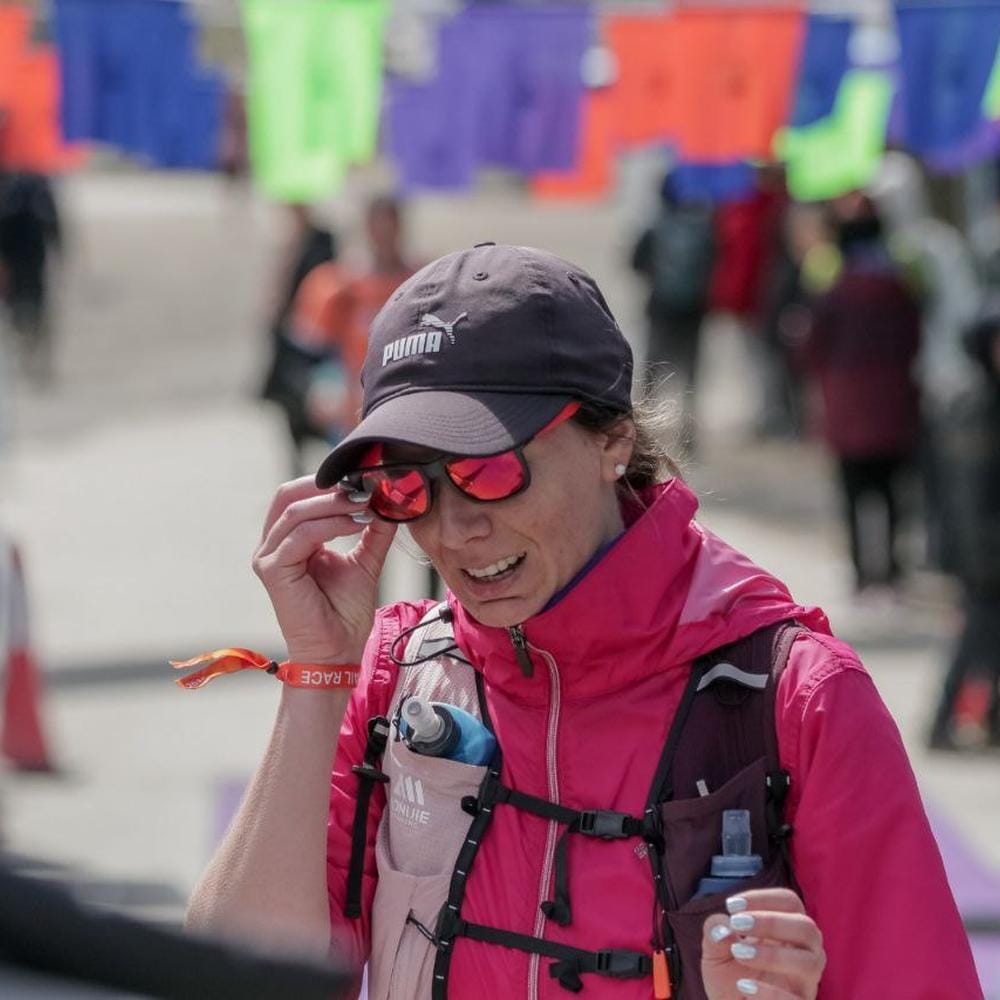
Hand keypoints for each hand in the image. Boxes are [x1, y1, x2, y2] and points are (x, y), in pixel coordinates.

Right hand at [252, 476, 396, 664]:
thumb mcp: (365, 560)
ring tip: (366, 505)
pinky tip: (356, 523)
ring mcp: (268, 557)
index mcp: (289, 539)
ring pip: (296, 511)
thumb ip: (373, 530)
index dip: (328, 481)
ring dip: (335, 503)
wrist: (338, 651)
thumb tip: (389, 500)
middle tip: (363, 487)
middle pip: (288, 494)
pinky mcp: (272, 570)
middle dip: (327, 486)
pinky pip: (301, 534)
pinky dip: (331, 523)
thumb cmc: (345, 612)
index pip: (298, 494)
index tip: (365, 479)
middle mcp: (273, 545)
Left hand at [701, 888, 824, 999]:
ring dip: (773, 954)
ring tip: (739, 952)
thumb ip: (714, 933)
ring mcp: (804, 986)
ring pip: (811, 962)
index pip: (790, 903)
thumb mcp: (714, 952)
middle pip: (807, 928)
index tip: (732, 906)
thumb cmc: (729, 981)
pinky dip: (772, 993)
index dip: (764, 898)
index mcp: (785, 934)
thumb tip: (722, 927)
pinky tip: (744, 986)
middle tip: (737, 923)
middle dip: (772, 921)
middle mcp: (802, 956)